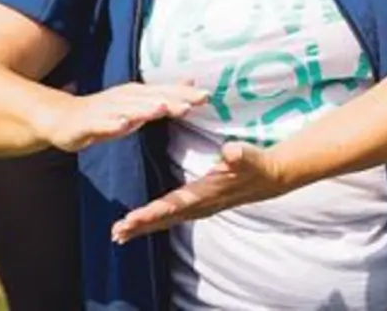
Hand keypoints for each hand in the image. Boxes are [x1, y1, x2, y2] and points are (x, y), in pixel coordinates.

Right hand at [36, 82, 209, 152]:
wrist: (62, 118)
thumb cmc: (105, 112)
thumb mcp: (138, 103)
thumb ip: (164, 95)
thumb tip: (192, 83)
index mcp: (137, 95)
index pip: (164, 94)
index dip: (185, 95)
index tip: (208, 97)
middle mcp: (123, 98)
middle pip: (150, 98)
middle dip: (172, 99)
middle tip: (194, 102)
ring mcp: (105, 110)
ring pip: (127, 109)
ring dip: (145, 108)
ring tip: (162, 109)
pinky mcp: (88, 124)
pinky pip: (101, 124)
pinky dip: (111, 124)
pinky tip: (122, 125)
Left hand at [111, 140, 291, 243]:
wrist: (271, 177)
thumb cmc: (256, 163)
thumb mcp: (248, 156)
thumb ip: (239, 155)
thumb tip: (231, 152)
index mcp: (205, 193)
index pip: (174, 205)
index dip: (152, 213)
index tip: (131, 219)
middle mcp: (200, 205)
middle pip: (165, 218)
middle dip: (140, 226)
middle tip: (116, 234)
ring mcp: (199, 207)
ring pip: (166, 220)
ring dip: (143, 228)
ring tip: (119, 235)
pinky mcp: (199, 205)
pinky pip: (171, 217)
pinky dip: (153, 223)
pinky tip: (139, 226)